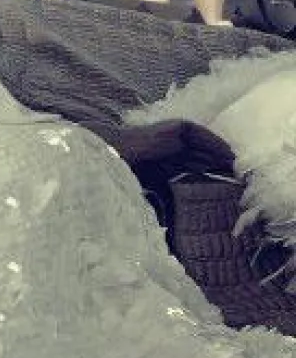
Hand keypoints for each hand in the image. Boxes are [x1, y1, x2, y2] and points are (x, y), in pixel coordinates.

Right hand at [99, 118, 235, 188]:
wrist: (115, 156)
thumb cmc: (128, 175)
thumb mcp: (155, 190)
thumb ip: (166, 200)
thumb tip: (167, 229)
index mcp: (169, 163)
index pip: (198, 169)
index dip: (215, 177)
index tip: (232, 189)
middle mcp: (174, 148)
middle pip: (206, 158)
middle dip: (224, 167)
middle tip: (243, 179)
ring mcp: (175, 136)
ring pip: (206, 147)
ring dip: (223, 156)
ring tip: (240, 168)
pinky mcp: (177, 127)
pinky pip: (202, 135)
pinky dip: (216, 144)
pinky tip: (229, 155)